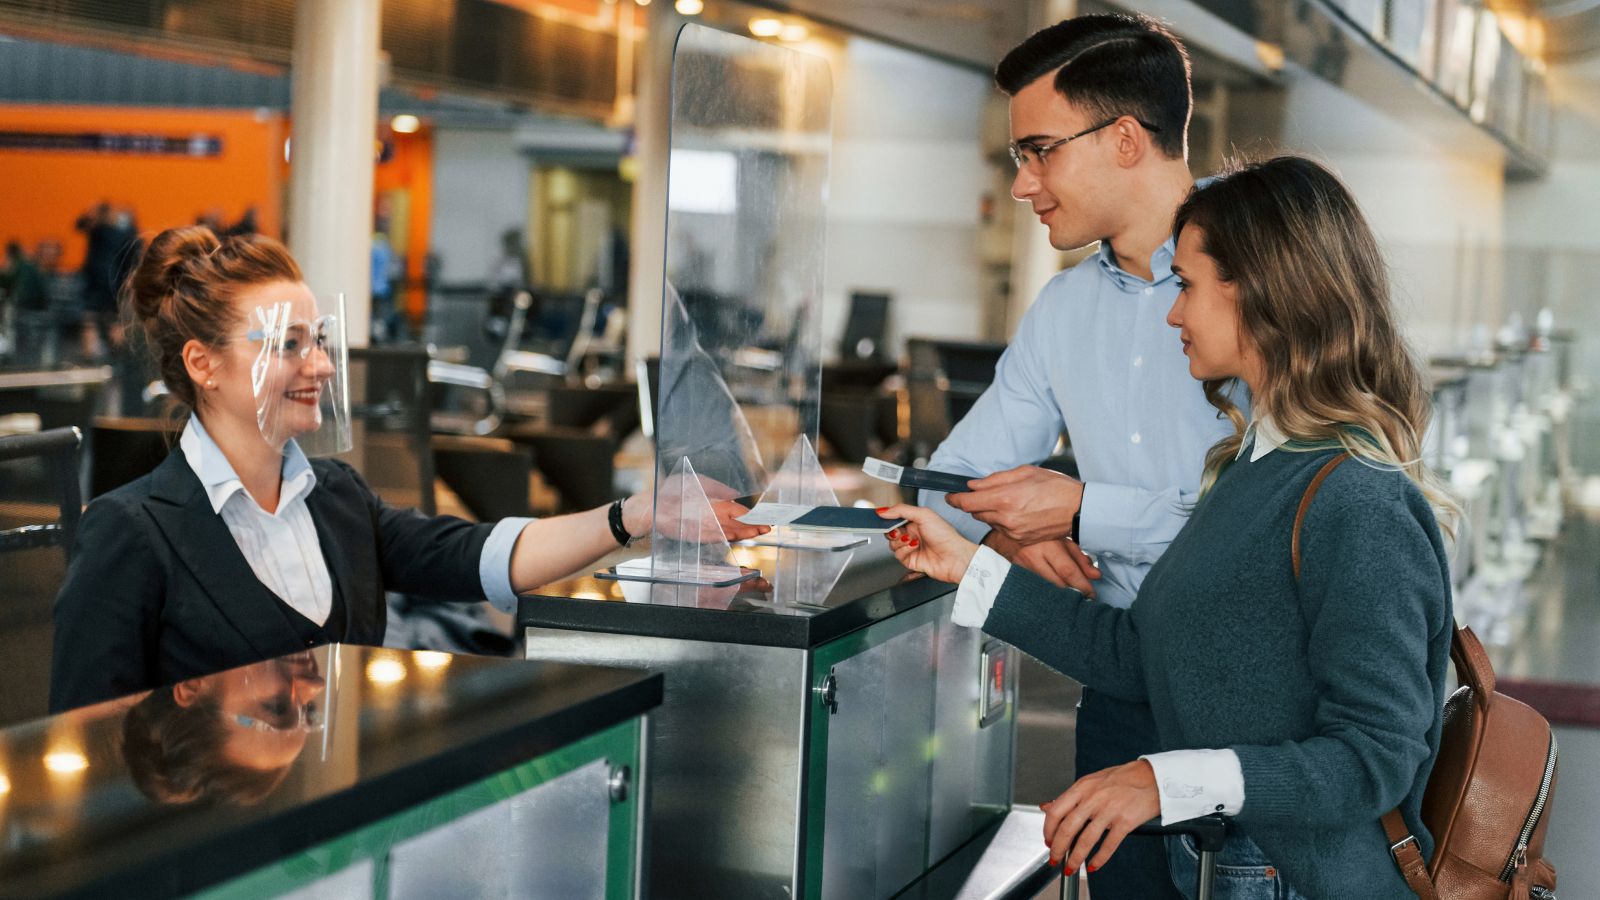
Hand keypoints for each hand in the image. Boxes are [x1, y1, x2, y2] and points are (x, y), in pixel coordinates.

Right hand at [620, 492, 771, 542]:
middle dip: (755, 526)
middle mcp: (714, 519)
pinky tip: (741, 536)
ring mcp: (707, 531)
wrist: (653, 510)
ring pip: (733, 534)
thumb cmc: (673, 492)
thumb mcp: (698, 482)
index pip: (741, 511)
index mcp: (714, 504)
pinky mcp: (700, 538)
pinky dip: (733, 537)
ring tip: (759, 531)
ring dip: (747, 533)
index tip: (766, 515)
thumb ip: (718, 489)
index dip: (755, 515)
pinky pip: (721, 539)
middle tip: (768, 526)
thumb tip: (734, 496)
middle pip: (741, 524)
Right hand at [877, 504, 979, 583]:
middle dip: (892, 531)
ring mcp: (911, 548)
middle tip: (898, 531)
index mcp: (916, 521)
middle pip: (890, 532)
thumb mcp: (924, 515)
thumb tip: (884, 510)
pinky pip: (898, 555)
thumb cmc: (946, 536)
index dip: (888, 518)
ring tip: (912, 540)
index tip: (882, 517)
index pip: (895, 518)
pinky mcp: (910, 560)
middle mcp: (913, 534)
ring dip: (900, 541)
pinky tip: (914, 547)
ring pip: (892, 544)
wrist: (955, 557)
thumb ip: (902, 510)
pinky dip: (904, 550)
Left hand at [948, 465, 1082, 545]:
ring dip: (992, 512)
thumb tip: (974, 485)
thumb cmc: (1055, 487)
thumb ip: (995, 479)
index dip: (955, 499)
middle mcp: (1006, 518)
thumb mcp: (1024, 472)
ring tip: (1012, 501)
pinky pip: (1003, 530)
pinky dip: (1004, 521)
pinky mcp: (1021, 540)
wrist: (1079, 509)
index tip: (950, 496)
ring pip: (989, 521)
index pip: (967, 502)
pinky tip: (1019, 512)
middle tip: (988, 493)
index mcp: (1005, 499)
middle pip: (976, 512)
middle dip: (976, 503)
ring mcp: (1013, 532)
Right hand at [1009, 538, 1100, 597]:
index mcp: (1048, 545)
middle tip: (1085, 595)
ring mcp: (1023, 567)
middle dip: (1074, 592)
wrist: (1006, 531)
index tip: (1092, 594)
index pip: (1068, 571)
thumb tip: (1095, 575)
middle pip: (1058, 584)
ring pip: (1048, 588)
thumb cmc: (1039, 533)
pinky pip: (1038, 588)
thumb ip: (1079, 557)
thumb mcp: (1062, 539)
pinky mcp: (1018, 575)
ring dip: (1063, 593)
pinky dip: (1050, 591)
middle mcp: (1034, 557)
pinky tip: (1056, 592)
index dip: (1082, 585)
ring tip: (1072, 593)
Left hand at [1041, 760, 1160, 872]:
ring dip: (1075, 858)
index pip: (1056, 811)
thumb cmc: (1123, 779)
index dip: (1048, 831)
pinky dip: (1099, 859)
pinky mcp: (1125, 821)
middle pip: (1067, 828)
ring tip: (1071, 868)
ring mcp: (1109, 810)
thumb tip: (1047, 806)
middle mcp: (1093, 798)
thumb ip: (1070, 797)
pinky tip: (1093, 865)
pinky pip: (1108, 845)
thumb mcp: (1091, 781)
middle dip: (1058, 849)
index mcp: (1082, 787)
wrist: (1153, 777)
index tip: (1048, 841)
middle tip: (1055, 859)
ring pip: (1086, 840)